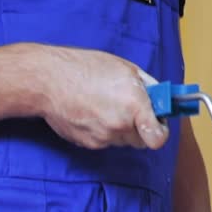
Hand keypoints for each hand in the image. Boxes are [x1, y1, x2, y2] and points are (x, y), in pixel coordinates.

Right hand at [35, 45, 167, 150]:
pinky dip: (104, 130)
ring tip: (107, 105)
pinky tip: (94, 112)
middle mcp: (120, 125)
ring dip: (122, 128)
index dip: (161, 132)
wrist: (50, 81)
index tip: (160, 124)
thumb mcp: (126, 68)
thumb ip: (147, 85)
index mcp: (134, 104)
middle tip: (132, 108)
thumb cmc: (87, 68)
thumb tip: (160, 96)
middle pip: (141, 139)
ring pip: (123, 140)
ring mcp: (102, 137)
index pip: (158, 137)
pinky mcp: (88, 143)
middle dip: (141, 127)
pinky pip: (105, 141)